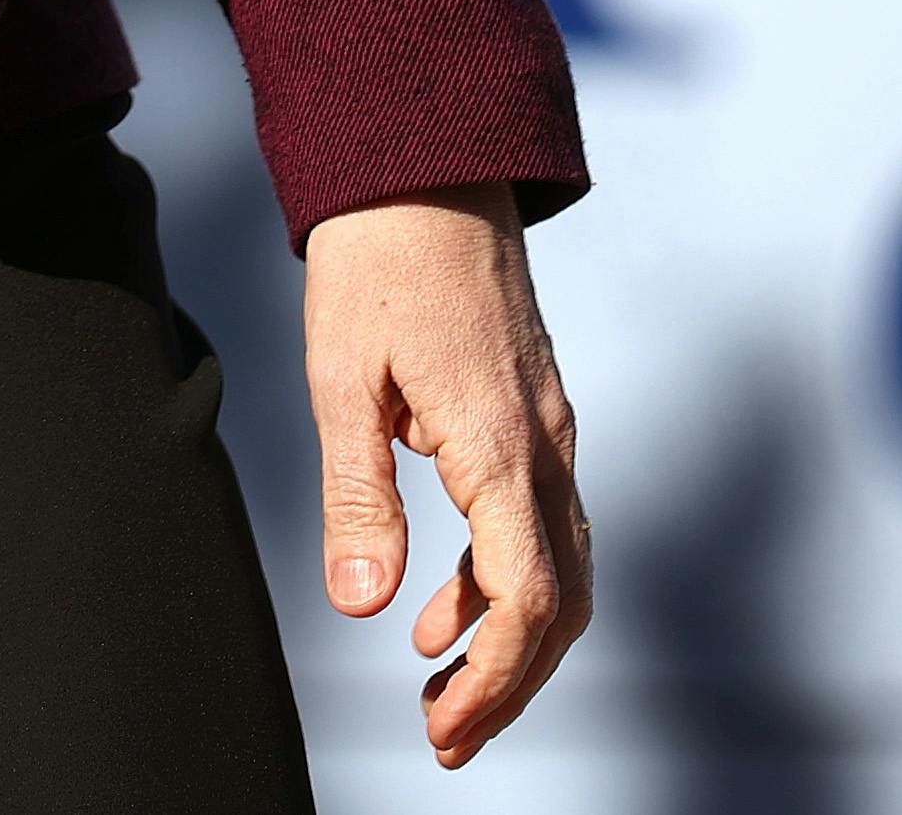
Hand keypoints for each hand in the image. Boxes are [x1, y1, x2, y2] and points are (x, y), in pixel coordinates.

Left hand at [300, 181, 586, 766]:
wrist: (426, 162)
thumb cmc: (374, 262)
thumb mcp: (340, 379)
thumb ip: (358, 497)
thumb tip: (365, 610)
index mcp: (500, 442)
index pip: (528, 597)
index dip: (494, 679)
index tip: (446, 729)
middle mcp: (546, 443)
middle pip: (561, 601)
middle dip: (510, 682)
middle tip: (446, 739)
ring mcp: (550, 429)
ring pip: (559, 566)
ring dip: (508, 640)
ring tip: (436, 691)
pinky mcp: (535, 414)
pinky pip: (541, 523)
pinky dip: (503, 583)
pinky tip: (438, 608)